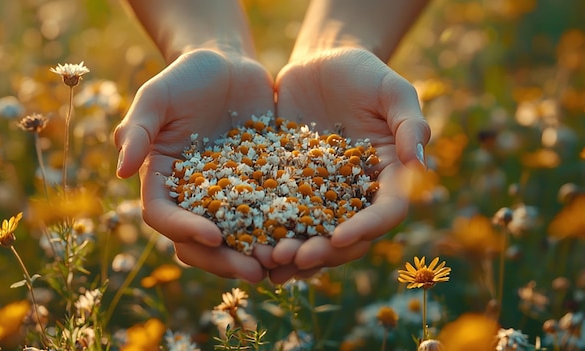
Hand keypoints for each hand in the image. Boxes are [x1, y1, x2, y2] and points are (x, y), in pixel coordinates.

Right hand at [114, 49, 274, 282]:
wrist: (228, 65)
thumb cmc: (186, 76)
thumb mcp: (158, 95)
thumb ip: (138, 129)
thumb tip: (121, 172)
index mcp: (162, 179)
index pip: (164, 216)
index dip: (184, 230)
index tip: (213, 235)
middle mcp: (192, 196)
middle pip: (199, 241)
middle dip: (224, 259)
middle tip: (255, 271)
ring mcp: (227, 196)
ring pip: (235, 237)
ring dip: (255, 255)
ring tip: (283, 262)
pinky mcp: (258, 187)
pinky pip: (268, 215)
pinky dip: (282, 231)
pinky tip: (305, 239)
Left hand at [270, 47, 430, 281]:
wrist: (321, 63)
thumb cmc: (364, 73)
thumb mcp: (391, 89)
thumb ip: (409, 122)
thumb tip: (419, 164)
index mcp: (390, 177)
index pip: (386, 212)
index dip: (366, 228)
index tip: (340, 236)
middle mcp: (359, 195)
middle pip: (348, 236)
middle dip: (324, 251)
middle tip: (295, 258)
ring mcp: (325, 195)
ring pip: (315, 235)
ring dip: (295, 253)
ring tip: (268, 261)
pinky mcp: (293, 187)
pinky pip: (284, 216)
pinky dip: (271, 234)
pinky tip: (249, 245)